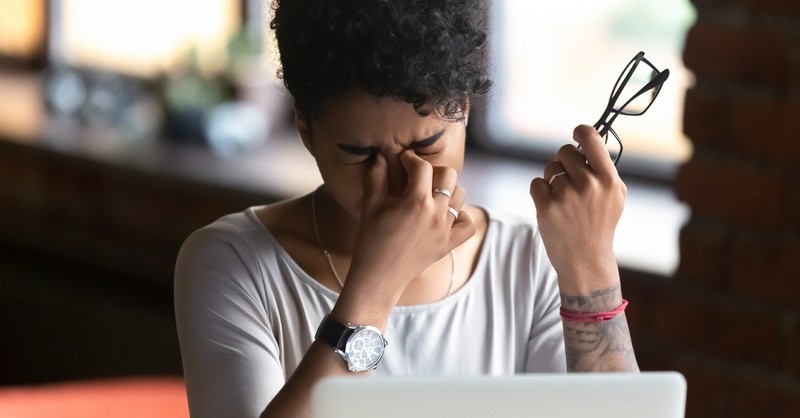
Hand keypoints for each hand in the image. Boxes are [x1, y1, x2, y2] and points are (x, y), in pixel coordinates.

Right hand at [346, 150, 474, 304]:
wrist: (379, 276)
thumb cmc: (370, 239)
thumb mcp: (370, 204)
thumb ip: (375, 176)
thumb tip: (380, 155)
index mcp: (416, 201)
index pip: (422, 167)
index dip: (410, 159)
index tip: (403, 160)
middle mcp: (436, 213)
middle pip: (449, 175)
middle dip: (433, 170)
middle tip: (418, 176)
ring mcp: (446, 230)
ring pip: (460, 195)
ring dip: (447, 189)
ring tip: (430, 194)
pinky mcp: (449, 244)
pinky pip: (467, 224)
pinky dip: (461, 216)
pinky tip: (445, 214)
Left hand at [529, 125, 626, 295]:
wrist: (586, 259)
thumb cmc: (599, 223)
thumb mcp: (614, 195)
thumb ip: (604, 167)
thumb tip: (591, 137)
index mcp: (608, 179)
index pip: (590, 137)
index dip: (580, 132)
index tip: (576, 134)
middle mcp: (588, 185)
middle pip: (564, 152)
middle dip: (565, 163)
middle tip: (571, 181)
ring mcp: (565, 196)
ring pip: (550, 169)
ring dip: (553, 180)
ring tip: (565, 200)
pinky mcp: (545, 206)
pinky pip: (536, 183)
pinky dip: (541, 192)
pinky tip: (552, 207)